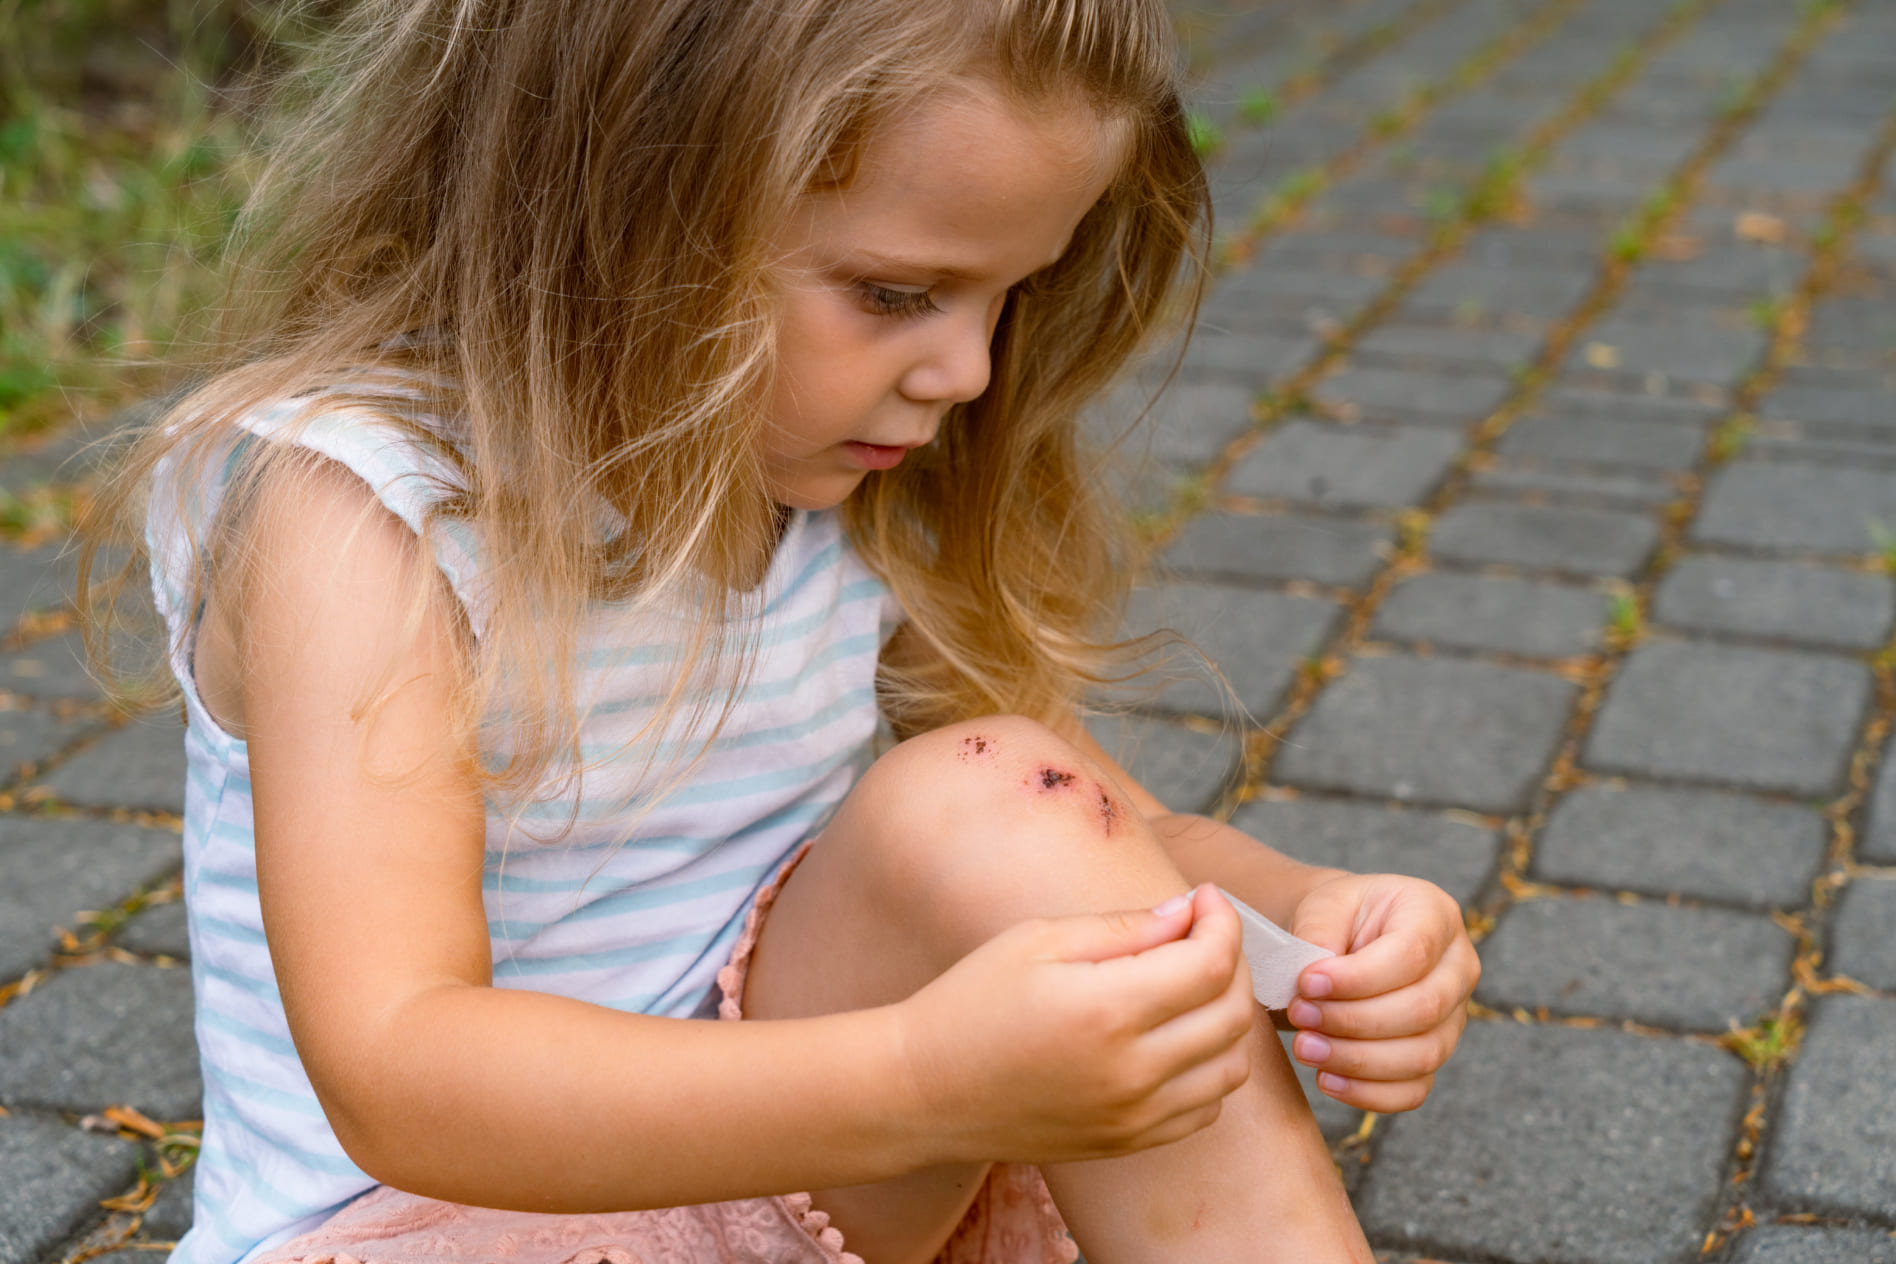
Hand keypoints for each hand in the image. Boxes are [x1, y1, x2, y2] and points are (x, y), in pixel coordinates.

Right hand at [895, 884, 1257, 1165]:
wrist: (924, 1090)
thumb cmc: (972, 1001)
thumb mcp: (1038, 940)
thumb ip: (1123, 926)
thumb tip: (1188, 912)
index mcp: (1107, 1010)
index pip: (1210, 963)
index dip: (1222, 920)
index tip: (1204, 897)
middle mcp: (1132, 1071)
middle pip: (1233, 1013)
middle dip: (1232, 960)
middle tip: (1202, 933)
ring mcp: (1134, 1116)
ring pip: (1232, 1065)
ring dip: (1228, 1016)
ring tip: (1193, 984)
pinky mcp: (1128, 1143)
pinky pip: (1205, 1108)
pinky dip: (1210, 1068)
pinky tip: (1177, 1036)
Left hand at [1283, 873, 1478, 1112]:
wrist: (1341, 940)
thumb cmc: (1336, 918)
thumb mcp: (1324, 905)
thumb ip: (1319, 932)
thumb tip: (1315, 979)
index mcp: (1435, 915)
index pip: (1412, 954)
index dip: (1359, 978)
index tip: (1306, 983)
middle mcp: (1458, 967)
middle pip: (1423, 1008)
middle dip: (1353, 1020)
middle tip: (1299, 1014)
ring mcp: (1454, 1017)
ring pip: (1422, 1055)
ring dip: (1357, 1060)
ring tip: (1305, 1047)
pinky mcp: (1435, 1055)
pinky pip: (1414, 1089)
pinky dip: (1369, 1093)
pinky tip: (1326, 1079)